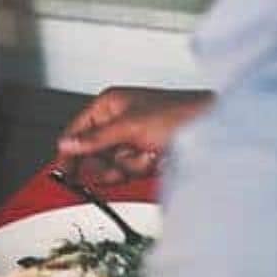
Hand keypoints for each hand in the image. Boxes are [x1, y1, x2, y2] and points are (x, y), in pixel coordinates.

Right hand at [57, 86, 212, 181]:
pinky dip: (142, 168)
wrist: (214, 128)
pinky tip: (155, 160)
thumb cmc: (179, 114)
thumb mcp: (130, 126)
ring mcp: (134, 137)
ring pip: (113, 163)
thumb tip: (66, 144)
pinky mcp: (147, 153)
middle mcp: (119, 119)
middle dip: (108, 161)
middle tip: (116, 168)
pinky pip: (131, 169)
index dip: (70, 151)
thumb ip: (95, 138)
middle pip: (94, 151)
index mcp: (110, 104)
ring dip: (129, 165)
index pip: (78, 130)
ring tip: (147, 156)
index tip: (63, 173)